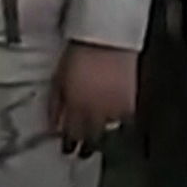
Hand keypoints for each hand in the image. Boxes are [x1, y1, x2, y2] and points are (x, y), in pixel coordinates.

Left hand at [48, 42, 137, 156]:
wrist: (107, 36)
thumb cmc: (77, 53)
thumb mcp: (59, 78)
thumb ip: (57, 104)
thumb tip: (55, 126)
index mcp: (74, 107)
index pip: (71, 135)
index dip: (69, 143)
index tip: (67, 147)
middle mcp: (95, 112)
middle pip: (91, 138)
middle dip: (86, 145)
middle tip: (83, 150)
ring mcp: (115, 108)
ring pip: (109, 130)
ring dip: (102, 133)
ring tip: (99, 133)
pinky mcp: (131, 100)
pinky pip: (125, 118)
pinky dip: (119, 120)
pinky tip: (116, 119)